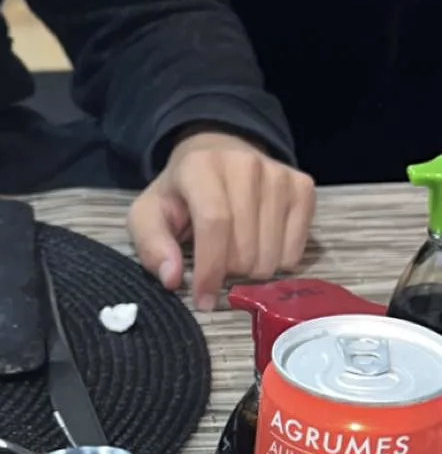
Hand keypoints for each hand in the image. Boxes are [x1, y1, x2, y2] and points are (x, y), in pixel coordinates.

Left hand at [128, 131, 314, 311]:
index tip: (204, 301)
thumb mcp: (149, 214)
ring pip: (271, 255)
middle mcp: (245, 164)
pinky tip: (261, 246)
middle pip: (245, 247)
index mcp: (201, 166)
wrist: (217, 152)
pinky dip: (277, 262)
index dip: (210, 269)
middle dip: (229, 272)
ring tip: (237, 252)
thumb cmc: (181, 192)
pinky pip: (295, 250)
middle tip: (217, 263)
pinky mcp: (303, 187)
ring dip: (252, 270)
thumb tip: (171, 278)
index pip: (215, 223)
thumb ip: (152, 245)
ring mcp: (279, 174)